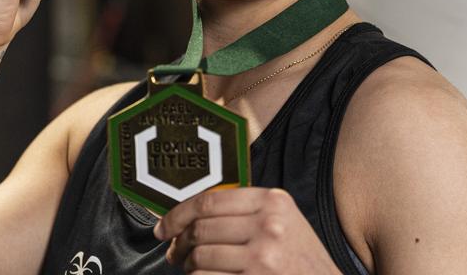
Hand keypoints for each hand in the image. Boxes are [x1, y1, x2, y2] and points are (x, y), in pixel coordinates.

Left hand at [155, 188, 339, 273]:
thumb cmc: (301, 261)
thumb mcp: (283, 224)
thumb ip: (245, 212)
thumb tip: (190, 217)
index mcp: (273, 202)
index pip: (210, 199)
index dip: (178, 213)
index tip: (165, 226)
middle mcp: (268, 226)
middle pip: (201, 229)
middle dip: (180, 244)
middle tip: (176, 253)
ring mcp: (262, 257)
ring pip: (200, 258)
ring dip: (189, 267)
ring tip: (195, 270)